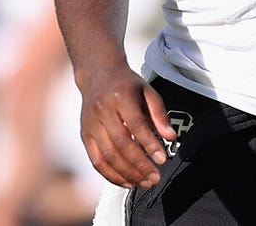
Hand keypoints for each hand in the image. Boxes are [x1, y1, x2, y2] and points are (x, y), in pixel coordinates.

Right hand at [74, 65, 176, 189]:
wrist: (98, 74)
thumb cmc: (125, 84)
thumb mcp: (147, 91)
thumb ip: (160, 114)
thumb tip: (171, 137)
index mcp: (120, 96)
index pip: (135, 124)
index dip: (149, 144)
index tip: (162, 159)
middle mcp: (102, 110)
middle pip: (120, 143)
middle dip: (139, 164)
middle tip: (155, 177)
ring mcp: (91, 124)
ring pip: (108, 155)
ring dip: (127, 173)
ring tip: (144, 182)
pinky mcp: (85, 135)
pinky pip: (96, 160)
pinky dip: (111, 175)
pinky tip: (126, 182)